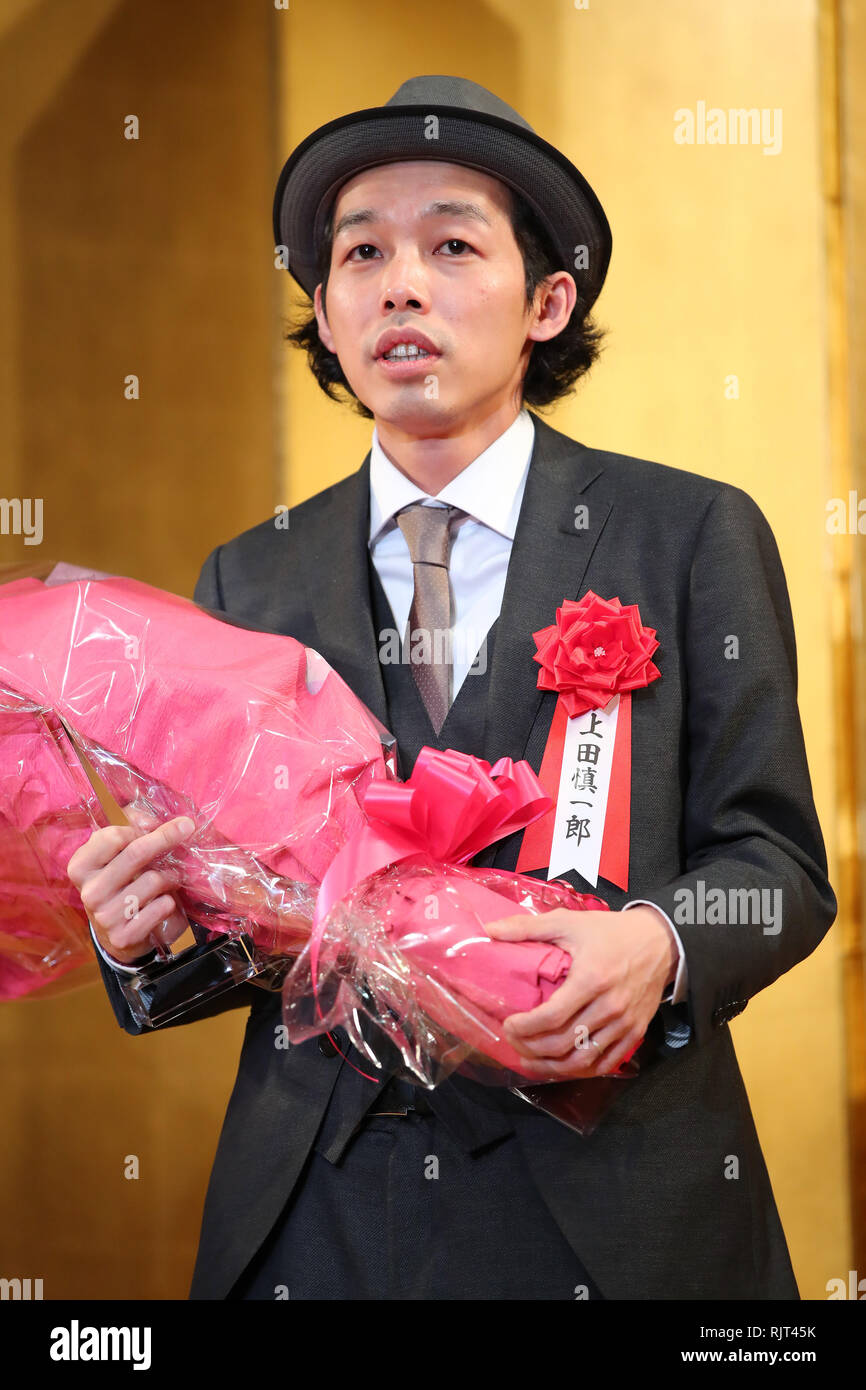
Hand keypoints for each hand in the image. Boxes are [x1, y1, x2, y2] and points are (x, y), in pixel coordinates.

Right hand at [66, 809, 195, 965]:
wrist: (117, 934)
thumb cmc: (120, 883)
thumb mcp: (115, 854)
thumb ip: (130, 826)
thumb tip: (151, 822)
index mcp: (81, 867)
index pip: (112, 836)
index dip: (138, 828)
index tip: (154, 826)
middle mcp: (90, 891)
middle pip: (136, 853)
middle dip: (166, 837)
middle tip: (186, 828)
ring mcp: (105, 916)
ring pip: (154, 880)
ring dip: (171, 876)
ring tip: (172, 878)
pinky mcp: (124, 936)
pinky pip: (162, 906)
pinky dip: (170, 901)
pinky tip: (165, 901)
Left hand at [483, 905, 677, 1078]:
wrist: (661, 941)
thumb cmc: (611, 931)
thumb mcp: (569, 922)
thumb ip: (528, 927)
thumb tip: (490, 931)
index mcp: (591, 979)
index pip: (551, 1017)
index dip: (524, 1027)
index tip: (507, 1024)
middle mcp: (610, 1006)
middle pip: (563, 1043)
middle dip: (530, 1048)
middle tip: (513, 1041)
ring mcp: (625, 1023)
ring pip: (582, 1060)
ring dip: (551, 1067)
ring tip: (529, 1061)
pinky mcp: (635, 1032)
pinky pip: (605, 1063)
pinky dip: (580, 1070)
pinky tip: (561, 1066)